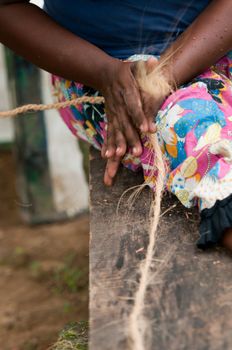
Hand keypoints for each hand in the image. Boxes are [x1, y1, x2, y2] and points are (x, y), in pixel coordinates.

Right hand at [100, 58, 160, 185]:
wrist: (104, 74)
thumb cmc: (125, 70)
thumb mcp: (134, 64)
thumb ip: (145, 66)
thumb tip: (154, 62)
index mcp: (126, 90)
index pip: (134, 105)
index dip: (140, 117)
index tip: (147, 129)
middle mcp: (118, 104)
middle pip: (125, 123)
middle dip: (130, 137)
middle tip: (137, 151)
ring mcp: (113, 112)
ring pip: (116, 130)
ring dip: (118, 144)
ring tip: (120, 156)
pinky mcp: (110, 118)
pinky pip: (109, 132)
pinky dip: (108, 144)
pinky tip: (107, 156)